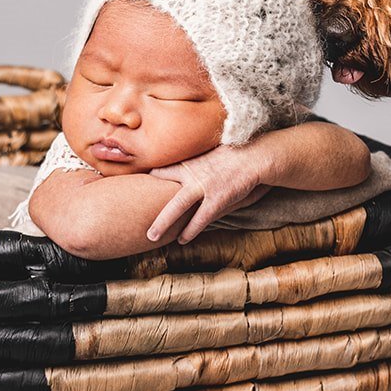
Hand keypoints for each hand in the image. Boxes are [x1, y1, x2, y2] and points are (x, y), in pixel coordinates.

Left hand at [145, 145, 266, 243]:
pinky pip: (200, 219)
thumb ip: (197, 160)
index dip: (150, 179)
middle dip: (147, 202)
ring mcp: (204, 186)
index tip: (139, 187)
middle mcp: (192, 173)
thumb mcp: (211, 151)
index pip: (162, 170)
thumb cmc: (236, 151)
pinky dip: (190, 230)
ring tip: (152, 236)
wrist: (256, 156)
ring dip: (163, 223)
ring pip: (176, 207)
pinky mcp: (217, 199)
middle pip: (161, 188)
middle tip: (134, 212)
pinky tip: (182, 240)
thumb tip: (191, 164)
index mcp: (189, 160)